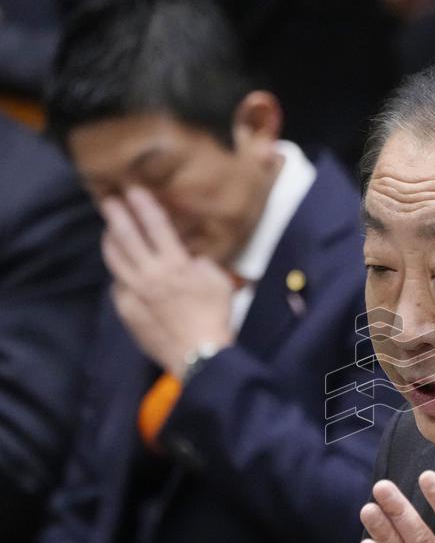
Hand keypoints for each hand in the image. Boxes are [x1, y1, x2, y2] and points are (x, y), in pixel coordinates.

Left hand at [100, 187, 233, 375]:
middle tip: (109, 200)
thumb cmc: (214, 316)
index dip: (143, 204)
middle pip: (126, 236)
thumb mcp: (219, 281)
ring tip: (109, 230)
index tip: (133, 190)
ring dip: (109, 240)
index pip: (155, 225)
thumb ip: (201, 263)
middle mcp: (149, 274)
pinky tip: (124, 271)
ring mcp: (134, 292)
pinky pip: (117, 284)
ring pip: (114, 258)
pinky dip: (120, 273)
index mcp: (175, 264)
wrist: (198, 353)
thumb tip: (189, 256)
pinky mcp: (126, 309)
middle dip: (116, 214)